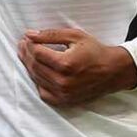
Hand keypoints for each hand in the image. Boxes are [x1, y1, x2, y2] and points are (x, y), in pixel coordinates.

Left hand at [17, 28, 136, 106]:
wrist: (113, 71)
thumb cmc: (95, 51)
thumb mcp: (75, 36)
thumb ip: (50, 35)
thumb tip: (29, 34)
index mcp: (65, 64)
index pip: (37, 53)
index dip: (28, 44)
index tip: (26, 38)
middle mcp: (63, 81)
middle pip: (34, 66)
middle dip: (26, 53)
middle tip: (23, 44)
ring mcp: (63, 93)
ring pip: (36, 79)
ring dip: (28, 66)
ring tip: (27, 55)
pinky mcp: (65, 101)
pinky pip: (43, 93)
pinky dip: (37, 82)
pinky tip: (36, 72)